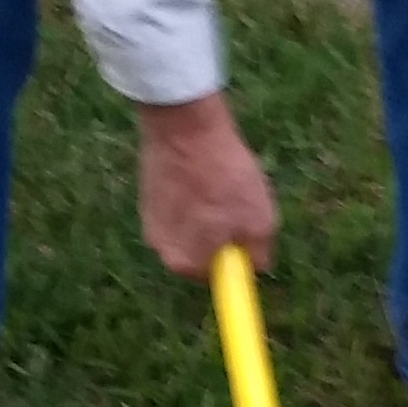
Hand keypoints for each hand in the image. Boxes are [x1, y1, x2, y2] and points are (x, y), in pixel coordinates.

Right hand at [137, 90, 276, 278]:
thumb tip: (257, 266)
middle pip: (203, 252)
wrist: (186, 128)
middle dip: (223, 234)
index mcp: (185, 263)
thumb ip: (259, 256)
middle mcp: (160, 249)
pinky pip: (178, 203)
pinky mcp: (147, 193)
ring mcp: (149, 219)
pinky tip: (204, 171)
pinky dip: (192, 193)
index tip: (248, 237)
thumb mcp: (260, 222)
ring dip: (207, 211)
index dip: (237, 257)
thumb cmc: (225, 178)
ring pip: (191, 226)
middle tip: (240, 206)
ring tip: (222, 183)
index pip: (219, 277)